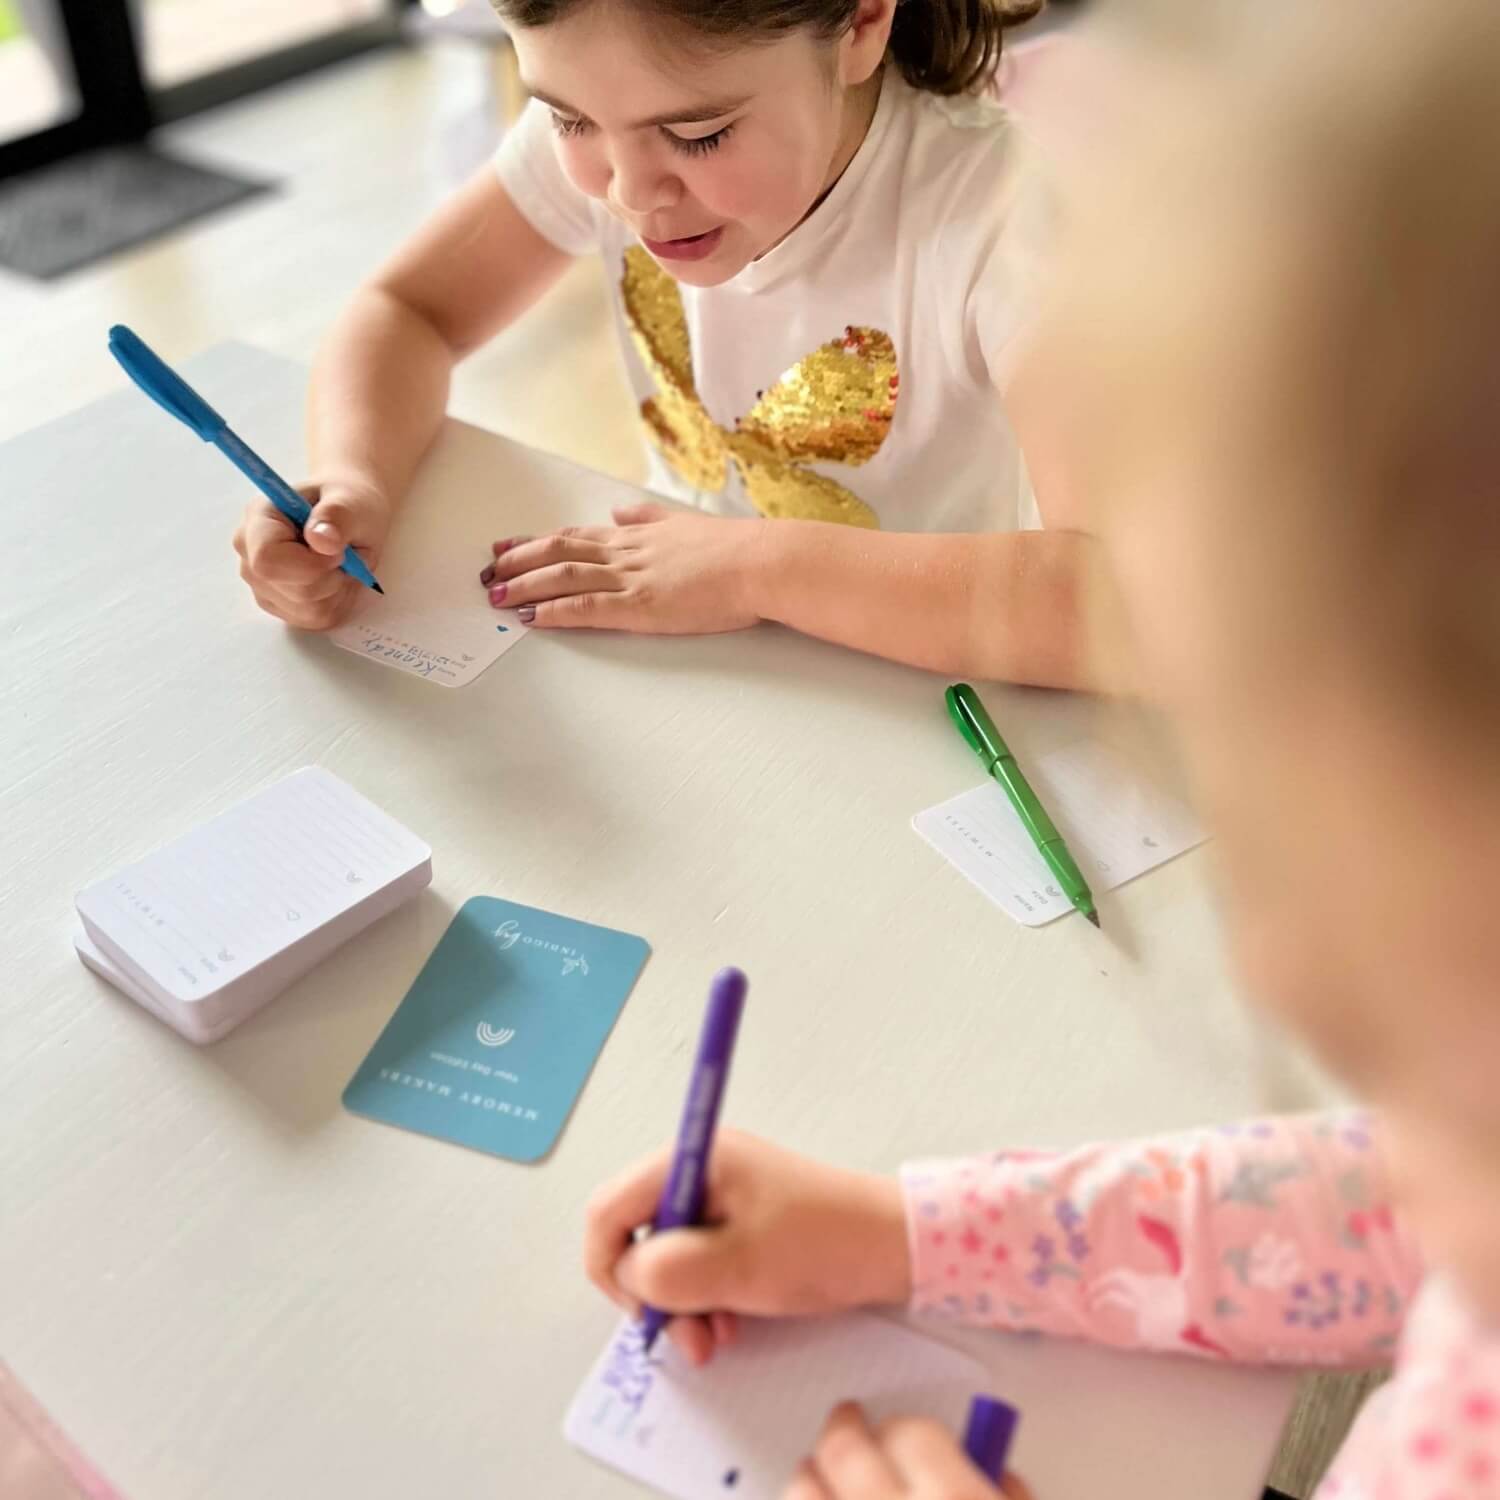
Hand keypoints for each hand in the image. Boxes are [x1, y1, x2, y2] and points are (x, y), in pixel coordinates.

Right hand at [233, 476, 389, 630]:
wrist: (348, 513)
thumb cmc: (347, 502)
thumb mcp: (351, 501)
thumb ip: (337, 517)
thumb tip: (322, 539)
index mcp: (259, 518)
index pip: (268, 560)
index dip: (311, 566)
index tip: (339, 552)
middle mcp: (250, 554)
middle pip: (293, 591)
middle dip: (332, 578)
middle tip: (346, 555)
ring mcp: (261, 584)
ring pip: (308, 610)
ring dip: (338, 590)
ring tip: (341, 564)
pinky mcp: (279, 605)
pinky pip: (316, 619)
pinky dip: (337, 602)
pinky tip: (336, 578)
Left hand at [479, 502, 765, 634]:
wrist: (759, 561)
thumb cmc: (735, 549)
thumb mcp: (685, 523)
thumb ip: (649, 518)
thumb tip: (621, 510)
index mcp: (637, 536)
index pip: (575, 536)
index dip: (537, 542)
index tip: (508, 546)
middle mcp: (625, 552)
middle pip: (558, 552)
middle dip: (518, 561)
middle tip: (487, 570)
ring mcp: (629, 578)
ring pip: (562, 577)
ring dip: (524, 585)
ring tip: (494, 595)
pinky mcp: (639, 607)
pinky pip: (584, 607)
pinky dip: (553, 611)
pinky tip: (530, 617)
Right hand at [584, 1130, 909, 1366]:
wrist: (895, 1248)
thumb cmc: (822, 1246)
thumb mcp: (736, 1267)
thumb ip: (667, 1271)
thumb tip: (630, 1276)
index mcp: (693, 1159)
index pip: (609, 1207)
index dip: (610, 1264)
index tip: (643, 1310)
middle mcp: (699, 1169)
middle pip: (635, 1233)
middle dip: (653, 1292)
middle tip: (687, 1337)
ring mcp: (720, 1194)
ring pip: (666, 1254)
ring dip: (681, 1302)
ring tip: (715, 1338)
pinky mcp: (740, 1220)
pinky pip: (698, 1260)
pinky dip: (705, 1295)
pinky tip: (732, 1321)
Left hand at [785, 1403, 1033, 1499]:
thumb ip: (1010, 1495)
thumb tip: (998, 1475)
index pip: (912, 1434)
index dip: (906, 1429)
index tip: (904, 1431)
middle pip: (847, 1452)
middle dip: (844, 1432)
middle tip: (845, 1423)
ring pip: (804, 1495)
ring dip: (807, 1479)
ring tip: (812, 1473)